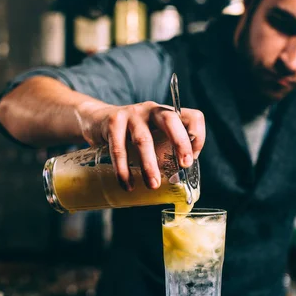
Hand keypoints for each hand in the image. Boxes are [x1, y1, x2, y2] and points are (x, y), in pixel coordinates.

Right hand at [76, 101, 204, 190]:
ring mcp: (131, 115)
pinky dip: (123, 170)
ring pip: (143, 139)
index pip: (192, 116)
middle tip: (183, 165)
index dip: (198, 136)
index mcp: (167, 114)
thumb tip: (176, 178)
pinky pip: (119, 149)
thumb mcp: (153, 136)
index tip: (191, 159)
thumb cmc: (132, 134)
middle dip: (180, 143)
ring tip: (153, 185)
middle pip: (170, 120)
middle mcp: (152, 110)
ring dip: (149, 165)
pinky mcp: (112, 123)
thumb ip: (165, 152)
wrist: (97, 120)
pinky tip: (127, 184)